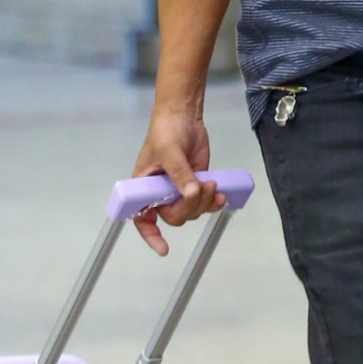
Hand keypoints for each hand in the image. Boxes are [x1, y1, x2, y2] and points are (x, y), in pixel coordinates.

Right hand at [130, 108, 223, 254]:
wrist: (184, 116)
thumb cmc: (166, 130)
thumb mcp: (169, 150)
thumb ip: (179, 173)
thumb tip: (190, 193)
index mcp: (144, 187)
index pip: (142, 218)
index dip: (150, 235)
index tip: (163, 248)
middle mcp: (160, 192)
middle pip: (173, 216)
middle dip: (189, 207)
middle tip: (201, 188)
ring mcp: (179, 190)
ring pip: (191, 212)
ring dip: (204, 203)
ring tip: (212, 184)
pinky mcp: (196, 185)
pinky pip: (204, 204)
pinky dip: (213, 202)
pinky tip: (220, 194)